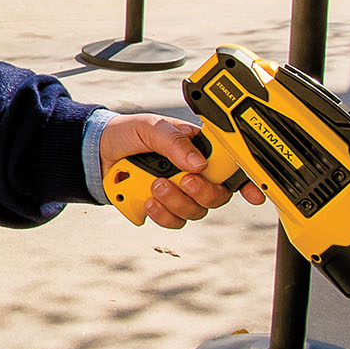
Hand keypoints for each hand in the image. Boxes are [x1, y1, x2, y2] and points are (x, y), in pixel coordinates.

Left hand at [100, 113, 266, 229]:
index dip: (246, 182)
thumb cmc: (126, 134)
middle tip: (182, 181)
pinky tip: (148, 201)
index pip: (230, 167)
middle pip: (217, 195)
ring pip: (196, 211)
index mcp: (197, 150)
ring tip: (155, 187)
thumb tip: (198, 162)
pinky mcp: (161, 208)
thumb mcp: (150, 127)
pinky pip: (173, 221)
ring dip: (177, 202)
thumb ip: (173, 141)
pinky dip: (162, 214)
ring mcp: (178, 193)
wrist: (94, 152)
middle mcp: (193, 173)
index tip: (254, 193)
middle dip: (202, 192)